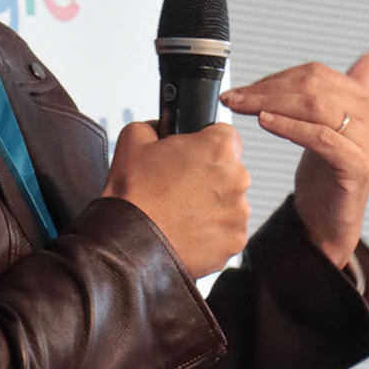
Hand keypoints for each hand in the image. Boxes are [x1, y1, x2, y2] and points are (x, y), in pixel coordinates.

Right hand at [102, 120, 250, 278]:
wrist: (129, 244)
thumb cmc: (133, 196)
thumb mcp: (134, 138)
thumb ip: (157, 124)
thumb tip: (163, 127)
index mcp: (219, 149)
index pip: (225, 135)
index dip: (206, 144)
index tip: (194, 156)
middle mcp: (238, 178)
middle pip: (230, 169)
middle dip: (210, 175)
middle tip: (181, 186)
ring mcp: (239, 212)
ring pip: (231, 201)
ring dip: (213, 203)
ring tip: (182, 210)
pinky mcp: (236, 240)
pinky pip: (229, 229)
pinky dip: (214, 230)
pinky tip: (189, 229)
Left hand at [221, 52, 368, 268]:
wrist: (329, 220)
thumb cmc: (325, 173)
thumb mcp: (330, 124)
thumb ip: (343, 91)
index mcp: (366, 99)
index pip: (315, 73)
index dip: (275, 77)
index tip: (244, 87)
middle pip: (313, 87)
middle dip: (267, 89)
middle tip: (235, 96)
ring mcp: (367, 139)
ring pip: (314, 107)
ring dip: (271, 104)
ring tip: (243, 107)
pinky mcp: (357, 163)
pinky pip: (319, 136)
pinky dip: (289, 126)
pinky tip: (265, 122)